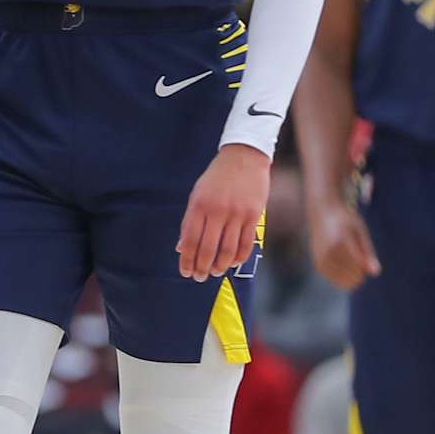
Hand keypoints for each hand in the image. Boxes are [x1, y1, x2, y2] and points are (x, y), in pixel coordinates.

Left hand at [177, 144, 269, 281]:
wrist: (244, 156)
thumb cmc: (217, 177)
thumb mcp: (197, 194)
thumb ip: (190, 221)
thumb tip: (181, 247)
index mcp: (199, 204)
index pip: (190, 239)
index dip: (187, 260)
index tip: (185, 272)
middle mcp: (217, 210)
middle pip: (208, 248)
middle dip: (202, 267)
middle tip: (199, 277)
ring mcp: (236, 214)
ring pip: (227, 250)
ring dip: (220, 266)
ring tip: (215, 272)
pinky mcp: (253, 215)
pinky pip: (245, 244)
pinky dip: (238, 257)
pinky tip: (232, 263)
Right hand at [309, 201, 381, 290]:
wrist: (321, 212)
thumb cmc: (345, 221)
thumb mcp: (360, 231)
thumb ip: (368, 252)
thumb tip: (376, 273)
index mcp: (340, 242)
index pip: (359, 265)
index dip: (366, 263)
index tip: (364, 252)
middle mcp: (328, 252)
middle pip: (353, 275)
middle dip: (360, 270)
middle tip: (357, 254)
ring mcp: (321, 260)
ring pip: (345, 281)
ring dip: (352, 274)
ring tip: (349, 258)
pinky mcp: (318, 265)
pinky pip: (337, 280)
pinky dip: (343, 276)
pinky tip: (342, 262)